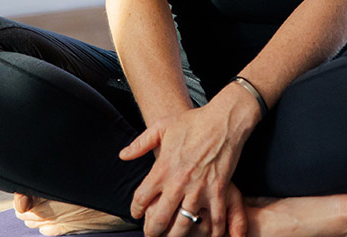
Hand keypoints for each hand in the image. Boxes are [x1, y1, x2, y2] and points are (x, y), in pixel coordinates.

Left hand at [120, 91, 255, 236]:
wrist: (224, 120)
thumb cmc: (193, 121)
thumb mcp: (162, 126)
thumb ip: (140, 143)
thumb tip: (123, 155)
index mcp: (163, 168)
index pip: (141, 199)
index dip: (136, 210)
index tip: (137, 213)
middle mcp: (178, 183)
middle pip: (159, 219)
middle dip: (152, 232)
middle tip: (152, 235)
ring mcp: (199, 189)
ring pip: (183, 224)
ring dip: (176, 235)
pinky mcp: (218, 190)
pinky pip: (214, 218)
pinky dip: (212, 231)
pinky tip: (208, 235)